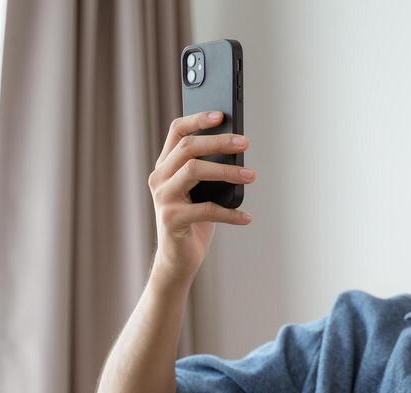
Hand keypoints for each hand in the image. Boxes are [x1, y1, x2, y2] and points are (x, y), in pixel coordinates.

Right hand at [148, 111, 254, 284]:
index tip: (221, 114)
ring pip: (195, 170)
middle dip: (219, 142)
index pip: (177, 131)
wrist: (177, 259)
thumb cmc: (193, 221)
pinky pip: (206, 210)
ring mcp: (163, 198)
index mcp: (165, 166)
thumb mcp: (199, 190)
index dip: (198, 119)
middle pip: (188, 147)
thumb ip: (208, 169)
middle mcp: (159, 178)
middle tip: (245, 143)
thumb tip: (238, 149)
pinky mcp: (172, 219)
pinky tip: (246, 217)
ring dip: (227, 171)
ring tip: (251, 175)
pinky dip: (230, 213)